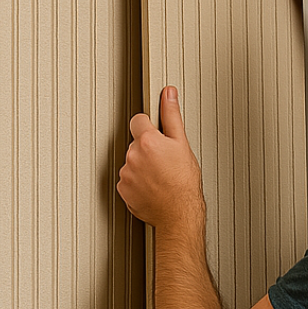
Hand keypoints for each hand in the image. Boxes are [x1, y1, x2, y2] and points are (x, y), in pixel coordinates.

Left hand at [117, 86, 205, 230]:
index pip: (137, 120)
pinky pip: (128, 181)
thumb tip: (168, 94)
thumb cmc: (184, 183)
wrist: (179, 214)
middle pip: (135, 144)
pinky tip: (153, 187)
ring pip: (132, 163)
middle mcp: (133, 156)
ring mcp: (126, 174)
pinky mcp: (123, 190)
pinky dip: (137, 183)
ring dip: (142, 167)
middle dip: (147, 149)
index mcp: (147, 141)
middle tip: (164, 161)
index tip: (157, 136)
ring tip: (160, 176)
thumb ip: (171, 115)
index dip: (149, 127)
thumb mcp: (182, 144)